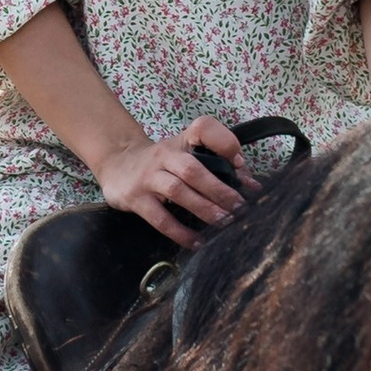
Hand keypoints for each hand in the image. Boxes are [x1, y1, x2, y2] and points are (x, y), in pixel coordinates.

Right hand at [95, 117, 244, 245]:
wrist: (116, 165)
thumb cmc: (162, 163)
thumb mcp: (186, 156)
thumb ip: (219, 168)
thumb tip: (253, 187)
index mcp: (182, 141)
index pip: (203, 128)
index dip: (224, 142)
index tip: (239, 163)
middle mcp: (164, 155)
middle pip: (193, 169)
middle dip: (219, 189)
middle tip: (239, 207)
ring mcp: (148, 176)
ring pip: (178, 191)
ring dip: (204, 208)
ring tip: (224, 222)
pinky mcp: (135, 198)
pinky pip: (160, 218)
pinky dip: (180, 232)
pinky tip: (197, 242)